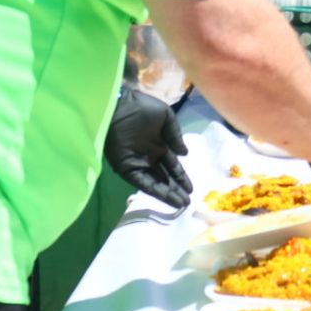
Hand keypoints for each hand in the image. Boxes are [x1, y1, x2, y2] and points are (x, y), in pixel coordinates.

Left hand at [103, 86, 191, 207]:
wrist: (119, 106)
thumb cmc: (142, 108)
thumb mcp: (165, 117)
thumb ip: (175, 135)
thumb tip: (185, 154)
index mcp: (159, 145)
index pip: (172, 166)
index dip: (181, 177)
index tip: (191, 189)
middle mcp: (149, 157)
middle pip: (165, 178)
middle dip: (176, 189)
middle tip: (188, 202)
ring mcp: (138, 164)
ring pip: (156, 183)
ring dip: (168, 194)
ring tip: (181, 204)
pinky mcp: (128, 168)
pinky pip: (142, 182)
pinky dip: (155, 190)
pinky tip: (167, 197)